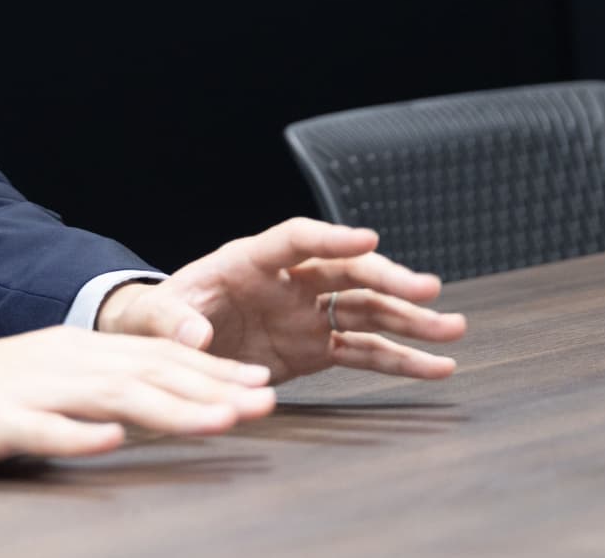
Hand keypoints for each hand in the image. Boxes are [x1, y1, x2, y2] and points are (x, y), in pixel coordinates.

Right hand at [0, 327, 276, 467]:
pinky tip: (110, 442)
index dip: (213, 374)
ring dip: (169, 409)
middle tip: (267, 401)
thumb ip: (89, 394)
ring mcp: (26, 391)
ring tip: (218, 422)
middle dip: (213, 389)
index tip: (264, 386)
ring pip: (110, 397)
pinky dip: (79, 435)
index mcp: (70, 351)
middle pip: (147, 374)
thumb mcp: (35, 384)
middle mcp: (57, 362)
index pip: (155, 361)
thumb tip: (145, 410)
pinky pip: (40, 430)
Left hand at [95, 218, 466, 384]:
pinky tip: (437, 366)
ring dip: (409, 319)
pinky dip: (399, 359)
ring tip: (454, 329)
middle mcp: (287, 281)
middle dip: (388, 279)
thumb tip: (196, 338)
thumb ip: (172, 323)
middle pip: (345, 271)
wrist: (163, 345)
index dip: (330, 237)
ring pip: (366, 310)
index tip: (368, 238)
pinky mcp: (315, 347)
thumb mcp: (150, 318)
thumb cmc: (155, 318)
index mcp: (246, 260)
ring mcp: (306, 313)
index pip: (295, 238)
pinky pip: (364, 350)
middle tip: (429, 290)